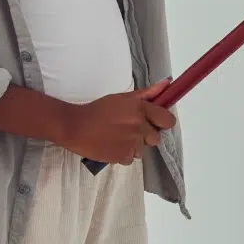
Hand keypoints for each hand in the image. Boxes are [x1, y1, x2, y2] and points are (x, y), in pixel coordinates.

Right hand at [59, 83, 175, 165]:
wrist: (75, 126)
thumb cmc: (98, 110)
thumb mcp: (121, 98)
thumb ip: (146, 93)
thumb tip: (166, 84)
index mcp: (140, 109)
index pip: (167, 120)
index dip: (163, 122)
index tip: (155, 122)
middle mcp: (138, 126)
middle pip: (156, 138)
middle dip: (145, 136)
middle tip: (129, 130)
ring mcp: (131, 143)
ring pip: (142, 150)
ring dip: (133, 146)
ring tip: (116, 138)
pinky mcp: (122, 156)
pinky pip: (130, 159)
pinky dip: (122, 155)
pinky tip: (111, 146)